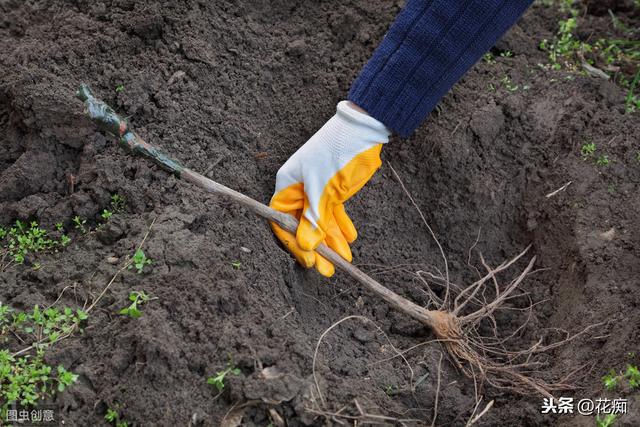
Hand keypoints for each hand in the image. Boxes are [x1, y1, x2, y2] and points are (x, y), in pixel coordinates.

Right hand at [269, 101, 389, 276]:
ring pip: (320, 222)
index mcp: (288, 185)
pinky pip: (333, 212)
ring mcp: (316, 189)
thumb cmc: (338, 153)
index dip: (294, 243)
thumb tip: (306, 246)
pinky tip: (350, 239)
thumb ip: (315, 219)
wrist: (364, 128)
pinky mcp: (333, 189)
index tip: (309, 261)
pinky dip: (341, 225)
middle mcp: (299, 189)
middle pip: (302, 225)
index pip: (282, 221)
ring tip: (344, 260)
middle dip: (316, 248)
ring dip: (332, 241)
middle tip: (328, 270)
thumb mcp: (325, 189)